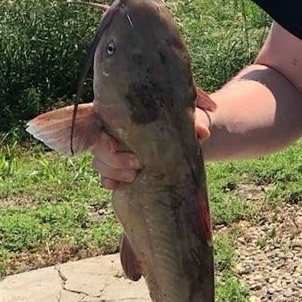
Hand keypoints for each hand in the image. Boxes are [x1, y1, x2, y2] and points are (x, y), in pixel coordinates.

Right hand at [92, 111, 210, 190]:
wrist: (184, 134)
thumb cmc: (180, 119)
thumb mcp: (186, 117)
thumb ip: (192, 122)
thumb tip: (203, 133)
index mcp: (124, 113)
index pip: (99, 121)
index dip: (104, 137)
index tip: (116, 146)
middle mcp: (114, 130)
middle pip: (99, 146)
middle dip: (115, 159)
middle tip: (138, 164)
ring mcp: (114, 149)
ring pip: (99, 162)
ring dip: (114, 172)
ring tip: (135, 176)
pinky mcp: (118, 166)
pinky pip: (105, 175)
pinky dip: (109, 181)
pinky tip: (115, 187)